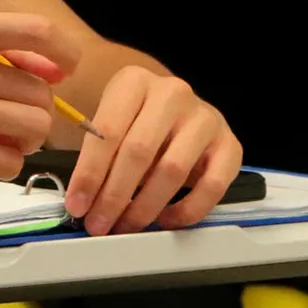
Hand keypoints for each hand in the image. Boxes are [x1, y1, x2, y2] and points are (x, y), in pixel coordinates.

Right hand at [0, 10, 78, 181]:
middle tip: (8, 119)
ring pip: (32, 128)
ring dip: (23, 139)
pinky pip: (7, 162)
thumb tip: (45, 70)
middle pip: (40, 92)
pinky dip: (3, 164)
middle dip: (34, 111)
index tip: (62, 70)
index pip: (38, 32)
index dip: (63, 54)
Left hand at [64, 67, 241, 235]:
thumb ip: (95, 152)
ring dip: (145, 206)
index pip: (107, 130)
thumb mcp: (110, 121)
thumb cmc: (134, 121)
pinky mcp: (231, 145)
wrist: (178, 112)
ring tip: (125, 226)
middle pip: (139, 151)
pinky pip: (212, 186)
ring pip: (173, 169)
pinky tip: (165, 220)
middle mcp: (172, 93)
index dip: (89, 173)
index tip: (76, 206)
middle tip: (98, 224)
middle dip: (114, 195)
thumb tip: (81, 201)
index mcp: (134, 81)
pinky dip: (187, 210)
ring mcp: (205, 118)